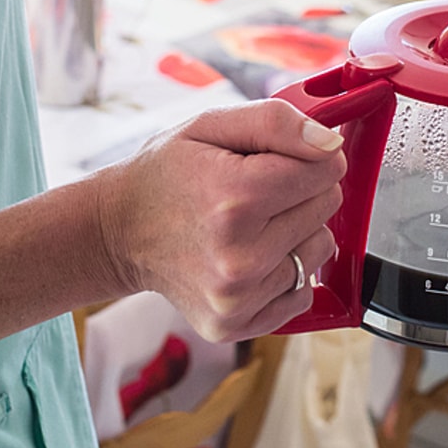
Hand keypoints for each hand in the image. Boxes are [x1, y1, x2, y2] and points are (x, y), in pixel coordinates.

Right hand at [94, 101, 344, 341]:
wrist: (118, 232)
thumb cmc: (165, 174)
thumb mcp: (210, 126)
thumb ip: (276, 123)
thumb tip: (329, 144)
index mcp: (235, 199)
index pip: (324, 170)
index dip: (307, 156)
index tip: (277, 159)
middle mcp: (239, 257)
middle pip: (325, 207)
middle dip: (301, 191)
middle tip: (256, 190)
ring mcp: (238, 298)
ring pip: (319, 249)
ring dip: (297, 231)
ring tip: (252, 224)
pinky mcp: (237, 324)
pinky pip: (301, 292)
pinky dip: (284, 271)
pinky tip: (249, 255)